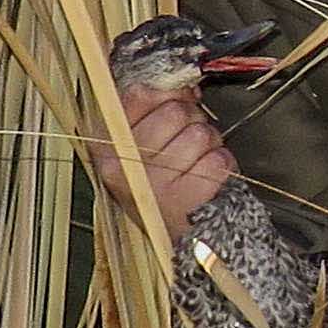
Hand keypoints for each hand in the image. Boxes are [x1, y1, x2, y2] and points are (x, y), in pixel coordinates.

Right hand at [87, 73, 244, 242]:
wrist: (182, 243)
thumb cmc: (162, 188)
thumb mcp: (142, 149)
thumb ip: (155, 110)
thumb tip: (184, 84)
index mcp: (106, 147)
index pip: (139, 94)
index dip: (169, 92)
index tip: (179, 100)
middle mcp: (123, 165)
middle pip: (176, 111)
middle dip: (194, 121)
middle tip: (189, 146)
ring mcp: (153, 184)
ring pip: (201, 133)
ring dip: (210, 145)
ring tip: (197, 165)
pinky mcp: (185, 200)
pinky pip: (218, 160)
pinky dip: (222, 166)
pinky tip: (208, 181)